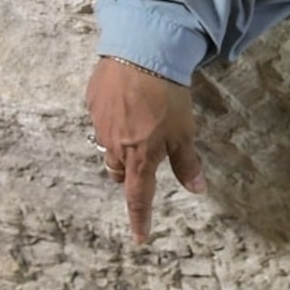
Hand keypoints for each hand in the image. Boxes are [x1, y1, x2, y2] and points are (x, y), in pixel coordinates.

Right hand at [87, 56, 203, 240]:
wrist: (140, 52)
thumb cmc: (167, 95)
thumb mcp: (184, 131)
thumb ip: (187, 162)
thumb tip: (197, 189)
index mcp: (139, 158)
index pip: (138, 198)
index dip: (140, 219)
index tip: (140, 237)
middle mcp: (115, 147)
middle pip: (119, 172)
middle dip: (130, 173)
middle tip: (144, 160)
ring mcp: (100, 124)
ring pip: (107, 147)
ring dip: (120, 145)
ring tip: (136, 125)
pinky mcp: (92, 103)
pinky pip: (101, 120)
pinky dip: (113, 118)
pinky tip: (125, 102)